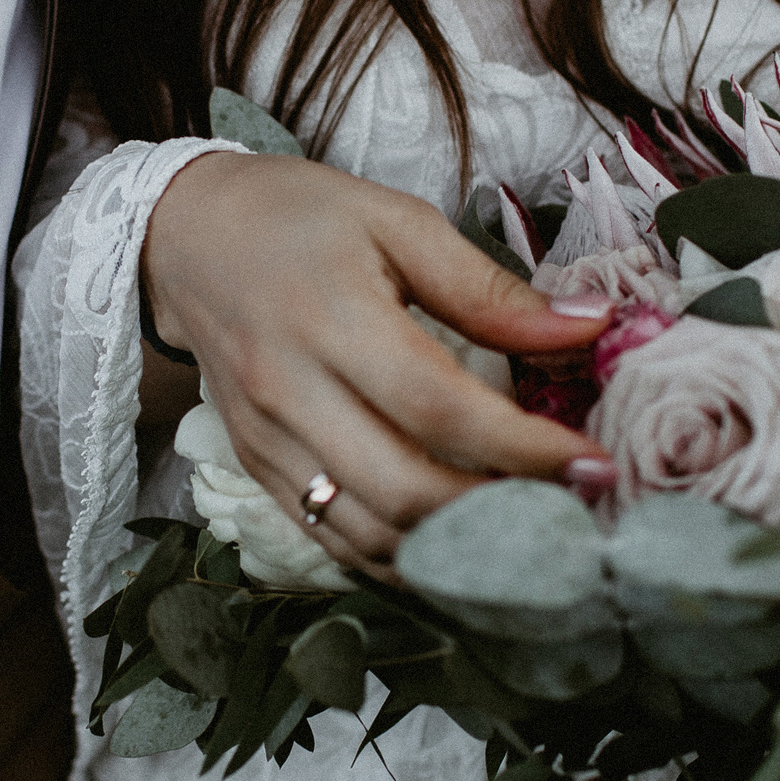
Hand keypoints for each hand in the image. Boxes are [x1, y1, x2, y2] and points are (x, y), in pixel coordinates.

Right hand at [143, 151, 615, 570]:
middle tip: (572, 511)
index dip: (523, 449)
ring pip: (368, 536)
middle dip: (501, 516)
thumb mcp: (400, 223)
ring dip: (456, 554)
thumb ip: (492, 290)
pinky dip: (403, 561)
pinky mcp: (258, 470)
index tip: (592, 465)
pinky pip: (334, 542)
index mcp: (331, 317)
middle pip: (403, 491)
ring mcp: (266, 443)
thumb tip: (591, 327)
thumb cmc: (299, 218)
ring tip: (528, 537)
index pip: (440, 407)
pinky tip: (457, 549)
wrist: (187, 238)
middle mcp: (290, 391)